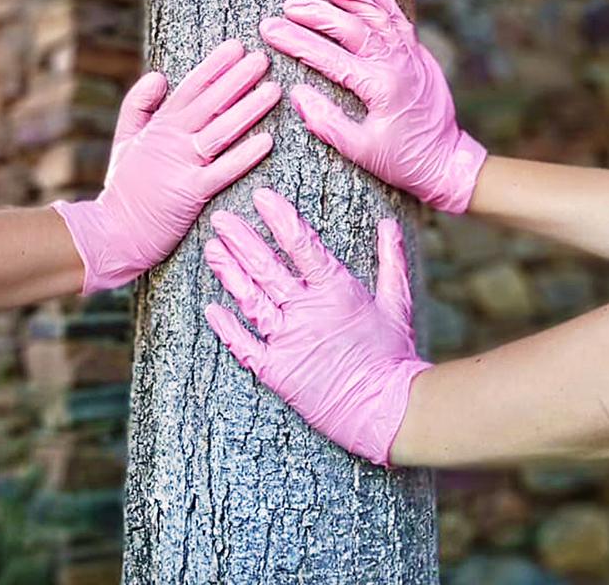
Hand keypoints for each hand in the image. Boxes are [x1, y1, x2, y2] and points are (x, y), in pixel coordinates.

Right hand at [53, 42, 280, 293]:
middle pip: (211, 103)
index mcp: (160, 125)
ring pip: (221, 131)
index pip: (191, 88)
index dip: (214, 66)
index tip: (236, 46)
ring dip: (248, 110)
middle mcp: (174, 140)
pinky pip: (224, 171)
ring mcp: (183, 166)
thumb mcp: (125, 139)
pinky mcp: (192, 194)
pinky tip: (267, 140)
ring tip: (273, 90)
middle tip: (263, 58)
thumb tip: (158, 75)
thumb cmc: (124, 188)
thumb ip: (138, 105)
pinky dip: (244, 156)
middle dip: (238, 79)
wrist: (110, 234)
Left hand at [204, 188, 430, 465]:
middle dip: (241, 239)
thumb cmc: (394, 357)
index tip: (261, 196)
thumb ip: (390, 260)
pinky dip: (226, 328)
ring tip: (211, 249)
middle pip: (267, 268)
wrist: (387, 411)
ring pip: (251, 300)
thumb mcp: (397, 303)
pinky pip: (245, 346)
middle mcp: (308, 311)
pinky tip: (210, 309)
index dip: (280, 218)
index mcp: (336, 290)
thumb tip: (388, 224)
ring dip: (229, 274)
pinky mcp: (278, 372)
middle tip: (219, 218)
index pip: (302, 244)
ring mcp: (290, 341)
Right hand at [262, 0, 486, 212]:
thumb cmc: (402, 160)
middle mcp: (396, 63)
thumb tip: (298, 94)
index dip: (296, 41)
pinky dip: (383, 0)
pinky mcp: (418, 53)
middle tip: (288, 6)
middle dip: (316, 13)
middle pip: (351, 26)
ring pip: (376, 14)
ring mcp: (410, 54)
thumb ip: (328, 123)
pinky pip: (399, 19)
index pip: (328, 57)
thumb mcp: (361, 151)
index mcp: (379, 87)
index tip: (269, 30)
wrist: (447, 161)